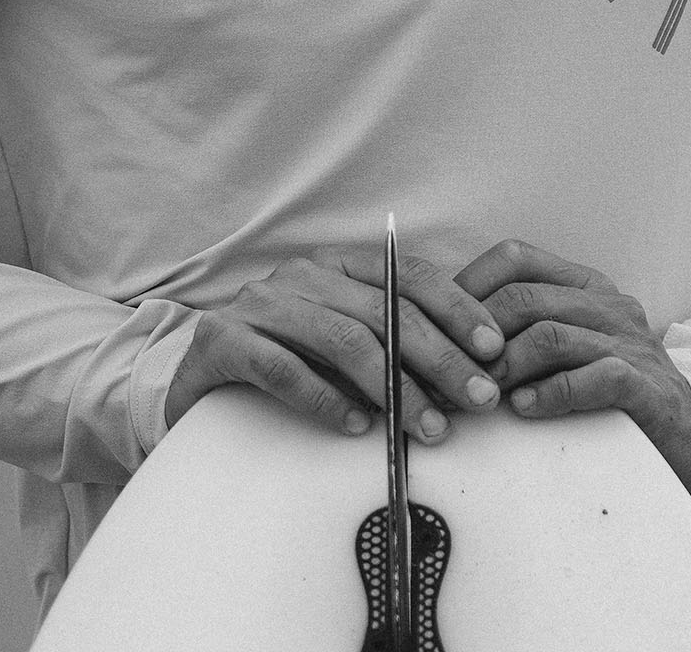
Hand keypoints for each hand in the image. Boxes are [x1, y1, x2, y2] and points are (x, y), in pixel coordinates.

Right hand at [163, 247, 506, 442]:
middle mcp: (300, 275)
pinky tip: (357, 425)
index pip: (407, 275)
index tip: (492, 346)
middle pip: (384, 311)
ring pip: (341, 338)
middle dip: (439, 357)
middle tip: (477, 397)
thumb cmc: (286, 360)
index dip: (455, 307)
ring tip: (429, 425)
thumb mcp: (342, 342)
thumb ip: (391, 345)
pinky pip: (284, 368)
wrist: (198, 377)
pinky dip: (326, 398)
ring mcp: (259, 305)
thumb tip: (465, 373)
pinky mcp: (224, 341)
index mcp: (335, 266)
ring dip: (394, 387)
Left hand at [456, 239, 690, 506]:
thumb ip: (521, 333)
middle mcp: (608, 304)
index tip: (437, 325)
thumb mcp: (567, 347)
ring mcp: (630, 342)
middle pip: (524, 298)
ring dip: (505, 367)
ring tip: (480, 395)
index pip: (515, 257)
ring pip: (551, 334)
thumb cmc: (612, 390)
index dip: (468, 285)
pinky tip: (524, 409)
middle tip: (447, 374)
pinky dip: (551, 392)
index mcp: (584, 284)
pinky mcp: (645, 386)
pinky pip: (593, 376)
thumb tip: (445, 335)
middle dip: (476, 337)